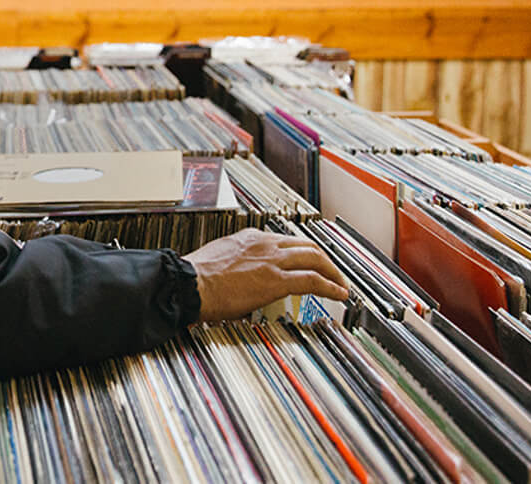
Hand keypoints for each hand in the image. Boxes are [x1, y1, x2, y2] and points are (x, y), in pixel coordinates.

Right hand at [183, 229, 347, 321]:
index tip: (310, 263)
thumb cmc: (196, 276)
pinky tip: (339, 294)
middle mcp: (265, 243)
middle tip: (334, 273)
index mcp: (251, 237)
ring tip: (341, 285)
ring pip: (315, 259)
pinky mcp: (275, 281)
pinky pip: (312, 281)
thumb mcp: (221, 257)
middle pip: (308, 246)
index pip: (287, 241)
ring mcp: (272, 260)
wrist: (189, 283)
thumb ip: (239, 262)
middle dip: (325, 260)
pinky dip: (330, 287)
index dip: (303, 253)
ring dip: (333, 272)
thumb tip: (246, 278)